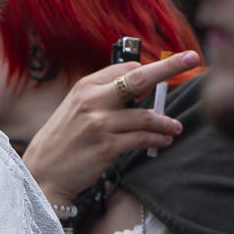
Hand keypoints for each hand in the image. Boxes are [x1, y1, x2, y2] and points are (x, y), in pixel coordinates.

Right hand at [21, 51, 199, 204]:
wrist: (42, 174)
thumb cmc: (62, 141)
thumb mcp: (75, 109)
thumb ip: (103, 96)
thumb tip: (141, 87)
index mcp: (84, 87)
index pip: (125, 69)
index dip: (150, 69)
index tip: (170, 67)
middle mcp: (91, 101)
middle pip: (138, 78)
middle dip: (169, 67)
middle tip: (191, 59)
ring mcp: (99, 124)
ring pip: (146, 116)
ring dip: (166, 122)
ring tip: (174, 128)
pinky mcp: (107, 147)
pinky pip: (143, 139)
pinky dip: (158, 139)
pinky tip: (164, 141)